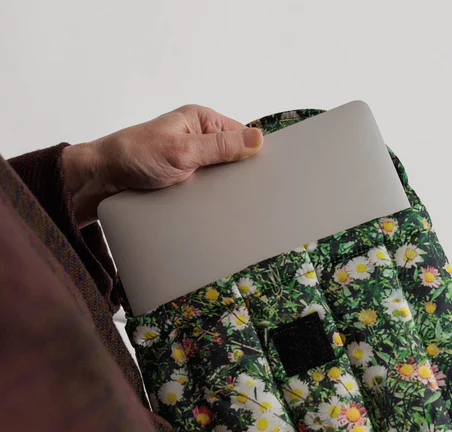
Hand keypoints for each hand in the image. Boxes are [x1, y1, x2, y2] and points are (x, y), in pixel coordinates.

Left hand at [61, 104, 263, 226]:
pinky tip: (215, 212)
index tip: (270, 173)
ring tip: (232, 206)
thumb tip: (257, 139)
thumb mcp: (183, 151)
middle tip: (250, 196)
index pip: (242, 135)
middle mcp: (198, 138)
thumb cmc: (134, 156)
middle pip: (234, 159)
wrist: (101, 181)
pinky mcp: (184, 181)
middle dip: (240, 176)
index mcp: (201, 120)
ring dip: (223, 192)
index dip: (256, 153)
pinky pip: (207, 192)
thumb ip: (220, 146)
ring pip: (221, 179)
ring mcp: (192, 161)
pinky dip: (210, 201)